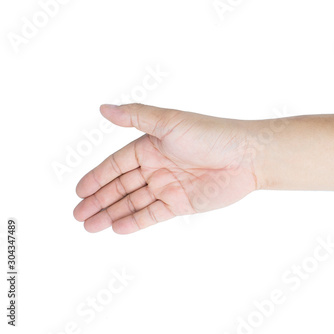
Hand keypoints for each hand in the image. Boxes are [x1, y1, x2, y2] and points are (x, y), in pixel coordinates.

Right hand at [73, 104, 257, 233]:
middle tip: (78, 215)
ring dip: (112, 213)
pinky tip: (116, 228)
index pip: (116, 165)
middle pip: (121, 186)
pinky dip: (135, 221)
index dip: (97, 178)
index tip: (78, 192)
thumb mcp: (169, 122)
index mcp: (151, 147)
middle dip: (99, 200)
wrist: (246, 157)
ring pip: (134, 203)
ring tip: (90, 226)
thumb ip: (136, 117)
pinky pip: (153, 214)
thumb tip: (103, 108)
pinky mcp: (182, 204)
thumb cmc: (210, 134)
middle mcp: (157, 167)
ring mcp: (169, 186)